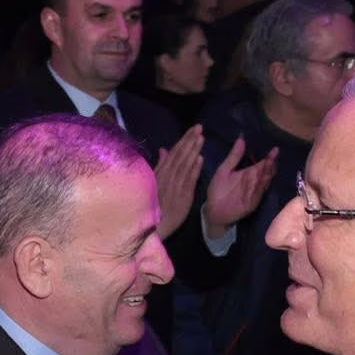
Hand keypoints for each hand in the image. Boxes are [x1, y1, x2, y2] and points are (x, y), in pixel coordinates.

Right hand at [153, 124, 203, 240]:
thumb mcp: (153, 181)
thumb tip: (164, 149)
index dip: (184, 140)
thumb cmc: (152, 204)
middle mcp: (167, 176)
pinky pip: (188, 180)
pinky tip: (200, 159)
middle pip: (179, 156)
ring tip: (201, 138)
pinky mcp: (182, 196)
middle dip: (190, 141)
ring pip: (185, 165)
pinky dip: (194, 169)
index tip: (193, 129)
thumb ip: (160, 165)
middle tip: (200, 127)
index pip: (173, 153)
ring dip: (193, 151)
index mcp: (160, 172)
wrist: (152, 226)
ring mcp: (174, 186)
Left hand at [204, 137, 278, 231]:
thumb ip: (234, 156)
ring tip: (268, 165)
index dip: (269, 158)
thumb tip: (242, 139)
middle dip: (269, 165)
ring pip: (263, 183)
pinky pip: (256, 194)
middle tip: (273, 157)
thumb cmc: (219, 189)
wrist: (213, 210)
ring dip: (265, 175)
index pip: (263, 164)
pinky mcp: (251, 203)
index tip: (275, 149)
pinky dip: (258, 188)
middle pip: (266, 173)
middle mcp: (254, 182)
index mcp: (249, 173)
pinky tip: (260, 180)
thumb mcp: (224, 170)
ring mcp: (254, 193)